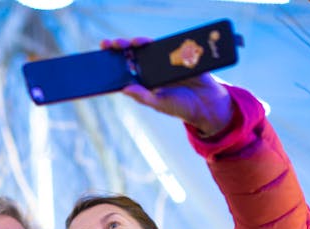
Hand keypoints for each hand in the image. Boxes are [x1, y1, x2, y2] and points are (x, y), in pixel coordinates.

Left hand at [101, 37, 233, 136]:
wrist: (206, 103)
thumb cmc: (180, 106)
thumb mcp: (159, 103)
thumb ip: (142, 96)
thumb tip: (124, 89)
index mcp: (143, 81)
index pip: (125, 68)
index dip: (113, 60)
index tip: (102, 53)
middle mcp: (151, 69)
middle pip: (132, 53)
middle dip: (121, 46)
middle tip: (113, 44)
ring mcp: (163, 60)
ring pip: (147, 47)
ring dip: (137, 42)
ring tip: (132, 43)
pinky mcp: (178, 55)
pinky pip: (165, 45)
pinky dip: (156, 43)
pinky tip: (147, 43)